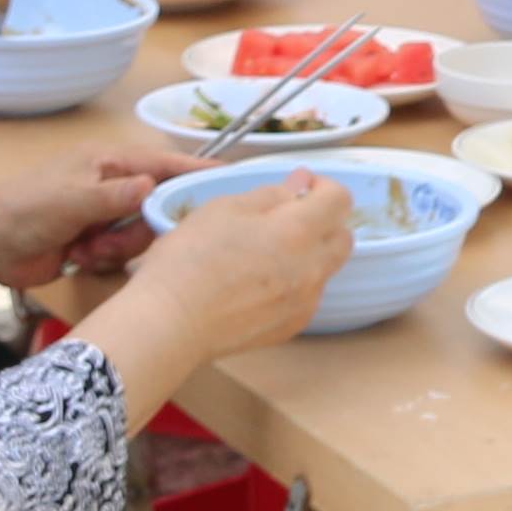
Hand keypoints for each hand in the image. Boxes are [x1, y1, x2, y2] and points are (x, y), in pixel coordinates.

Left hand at [0, 145, 196, 293]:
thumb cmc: (26, 210)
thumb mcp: (74, 198)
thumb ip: (118, 194)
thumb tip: (153, 186)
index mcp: (107, 162)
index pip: (162, 163)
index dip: (195, 170)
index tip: (229, 178)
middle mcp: (110, 186)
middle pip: (156, 205)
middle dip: (140, 227)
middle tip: (113, 237)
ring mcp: (103, 215)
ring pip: (140, 233)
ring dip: (118, 246)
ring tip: (88, 248)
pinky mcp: (95, 243)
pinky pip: (122, 253)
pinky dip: (105, 258)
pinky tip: (81, 257)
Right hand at [131, 169, 354, 358]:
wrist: (169, 324)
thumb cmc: (188, 261)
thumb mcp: (223, 210)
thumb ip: (271, 194)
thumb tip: (299, 183)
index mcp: (298, 232)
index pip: (339, 199)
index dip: (323, 186)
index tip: (301, 186)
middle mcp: (312, 268)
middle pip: (343, 236)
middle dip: (324, 221)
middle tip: (287, 218)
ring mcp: (305, 302)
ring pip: (326, 268)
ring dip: (309, 253)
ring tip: (266, 253)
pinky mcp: (291, 327)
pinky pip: (308, 296)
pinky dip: (295, 283)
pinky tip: (259, 283)